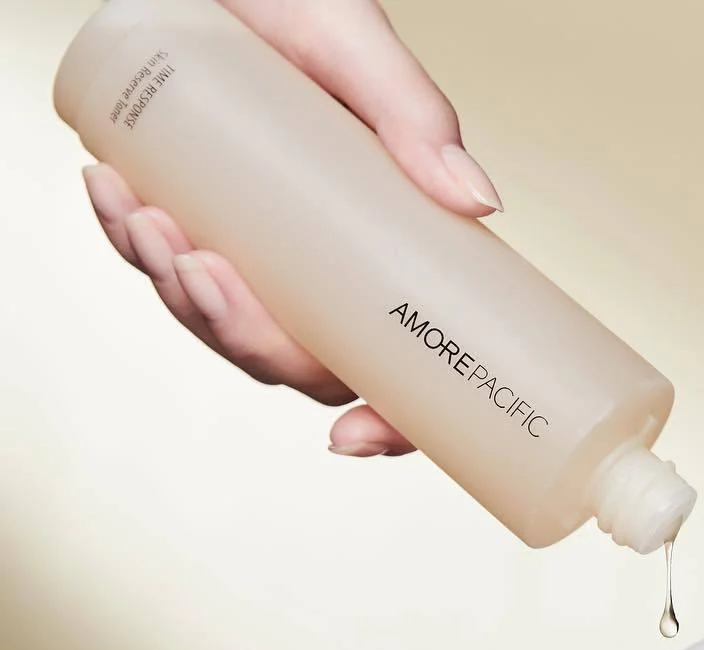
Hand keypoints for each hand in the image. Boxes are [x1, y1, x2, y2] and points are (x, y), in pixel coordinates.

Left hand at [82, 0, 497, 456]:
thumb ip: (417, 118)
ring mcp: (262, 249)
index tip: (351, 438)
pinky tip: (115, 200)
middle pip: (293, 359)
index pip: (393, 366)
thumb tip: (482, 202)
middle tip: (204, 270)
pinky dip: (131, 245)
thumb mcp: (357, 51)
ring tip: (150, 225)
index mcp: (381, 252)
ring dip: (178, 297)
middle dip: (241, 338)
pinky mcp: (203, 218)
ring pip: (224, 324)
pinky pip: (167, 265)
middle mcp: (322, 265)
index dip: (383, 421)